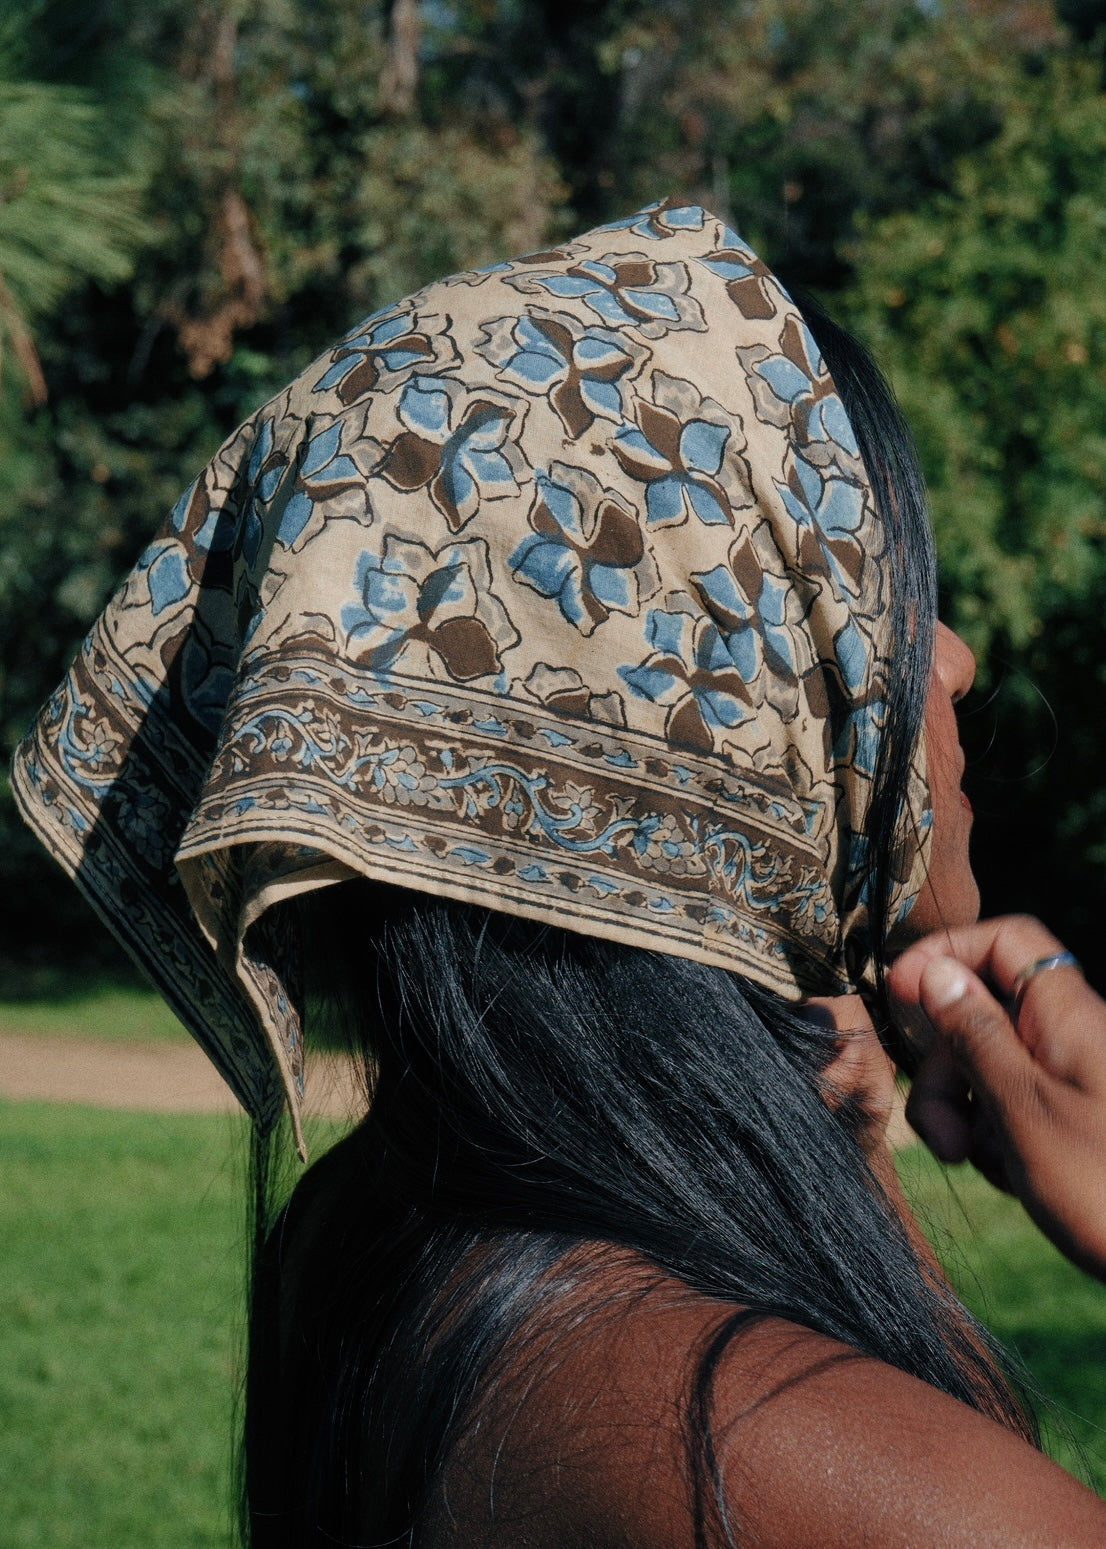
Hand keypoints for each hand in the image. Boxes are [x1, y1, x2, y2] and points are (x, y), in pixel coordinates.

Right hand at [887, 915, 1105, 1280]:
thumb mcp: (1022, 1109)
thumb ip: (975, 1034)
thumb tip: (934, 971)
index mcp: (1067, 1016)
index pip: (1006, 942)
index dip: (948, 953)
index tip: (899, 991)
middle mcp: (1071, 1037)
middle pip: (984, 1012)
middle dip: (944, 1064)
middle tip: (939, 1131)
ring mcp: (1074, 1079)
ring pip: (991, 1064)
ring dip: (963, 1107)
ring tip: (974, 1162)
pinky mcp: (1074, 1118)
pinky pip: (1014, 1104)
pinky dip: (994, 1133)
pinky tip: (1008, 1175)